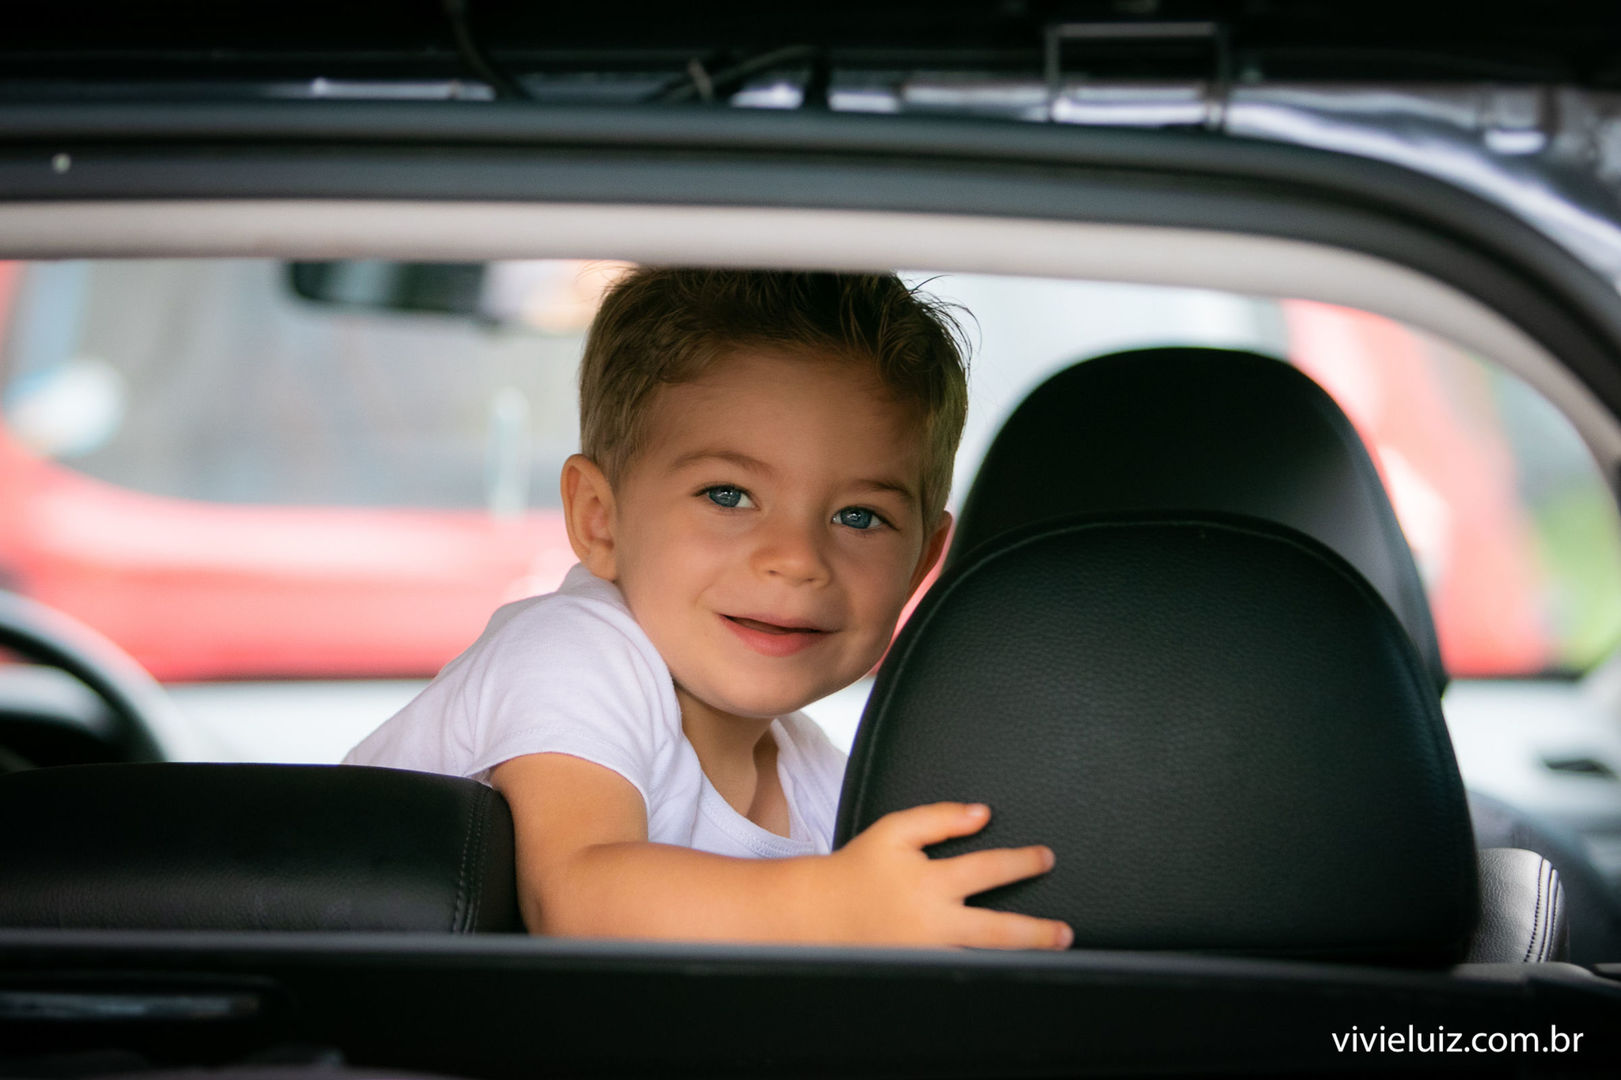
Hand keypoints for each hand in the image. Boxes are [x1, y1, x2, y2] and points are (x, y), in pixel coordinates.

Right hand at [824, 802, 1072, 949]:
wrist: (823, 911)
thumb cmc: (860, 867)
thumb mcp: (896, 829)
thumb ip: (940, 818)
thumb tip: (982, 814)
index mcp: (930, 883)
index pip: (989, 869)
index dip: (1022, 862)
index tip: (1045, 858)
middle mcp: (934, 923)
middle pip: (997, 931)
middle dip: (1036, 932)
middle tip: (1065, 932)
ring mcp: (929, 953)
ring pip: (984, 960)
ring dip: (1019, 960)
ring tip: (1050, 958)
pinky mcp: (921, 968)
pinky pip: (962, 972)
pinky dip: (988, 973)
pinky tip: (1011, 973)